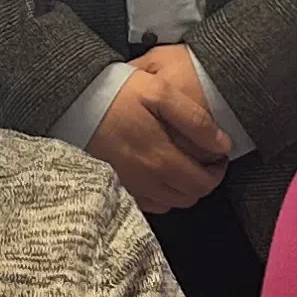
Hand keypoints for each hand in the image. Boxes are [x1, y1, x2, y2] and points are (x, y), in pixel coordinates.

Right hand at [89, 53, 229, 213]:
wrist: (73, 100)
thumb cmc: (118, 93)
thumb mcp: (160, 93)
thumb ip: (195, 120)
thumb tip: (223, 144)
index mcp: (162, 159)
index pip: (204, 183)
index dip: (218, 171)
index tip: (218, 156)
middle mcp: (147, 180)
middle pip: (189, 197)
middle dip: (203, 180)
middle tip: (204, 159)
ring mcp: (130, 186)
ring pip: (170, 203)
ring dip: (182, 188)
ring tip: (182, 164)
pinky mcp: (115, 185)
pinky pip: (148, 203)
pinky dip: (160, 193)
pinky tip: (158, 172)